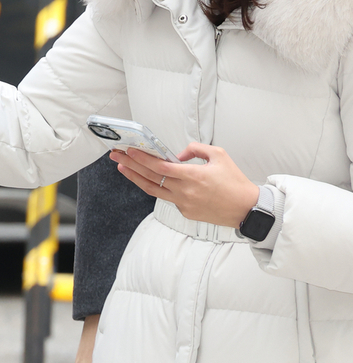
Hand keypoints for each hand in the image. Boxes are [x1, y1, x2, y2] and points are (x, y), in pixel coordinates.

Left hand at [113, 143, 259, 227]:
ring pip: (153, 190)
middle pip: (151, 177)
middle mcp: (185, 191)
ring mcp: (183, 204)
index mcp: (194, 176)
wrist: (247, 209)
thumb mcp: (219, 156)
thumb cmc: (235, 182)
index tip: (128, 151)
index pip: (160, 166)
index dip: (142, 158)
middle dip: (131, 165)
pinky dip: (158, 187)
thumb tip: (177, 153)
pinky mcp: (185, 212)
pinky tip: (149, 179)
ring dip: (136, 178)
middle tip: (116, 156)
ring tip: (122, 168)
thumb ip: (196, 149)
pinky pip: (167, 198)